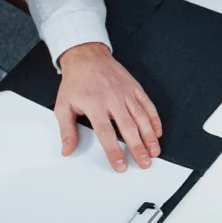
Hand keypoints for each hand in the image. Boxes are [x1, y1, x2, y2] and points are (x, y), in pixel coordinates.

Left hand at [54, 42, 160, 169]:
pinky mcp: (135, 88)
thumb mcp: (63, 106)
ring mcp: (126, 93)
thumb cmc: (76, 82)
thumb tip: (67, 150)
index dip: (115, 151)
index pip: (106, 133)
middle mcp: (113, 99)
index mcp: (95, 105)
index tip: (121, 165)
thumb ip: (67, 130)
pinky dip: (154, 120)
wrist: (87, 57)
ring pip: (141, 118)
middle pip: (129, 128)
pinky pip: (148, 105)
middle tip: (144, 163)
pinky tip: (157, 132)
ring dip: (150, 137)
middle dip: (138, 148)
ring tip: (154, 152)